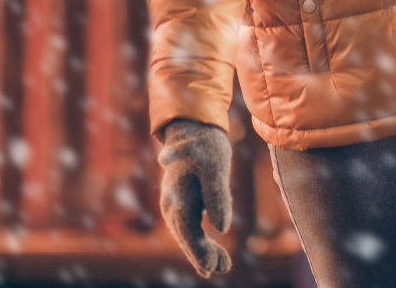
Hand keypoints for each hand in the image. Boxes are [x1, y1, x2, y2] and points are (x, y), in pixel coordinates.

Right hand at [158, 118, 233, 277]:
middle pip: (186, 236)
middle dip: (202, 255)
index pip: (187, 232)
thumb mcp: (216, 167)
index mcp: (178, 196)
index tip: (209, 268)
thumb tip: (222, 228)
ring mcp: (175, 203)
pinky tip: (214, 251)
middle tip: (223, 267)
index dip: (198, 252)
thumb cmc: (205, 146)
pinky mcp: (183, 202)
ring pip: (187, 234)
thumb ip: (218, 196)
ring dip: (203, 250)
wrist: (193, 128)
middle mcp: (172, 203)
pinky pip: (189, 227)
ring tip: (223, 265)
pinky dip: (201, 240)